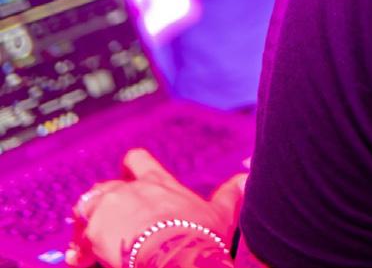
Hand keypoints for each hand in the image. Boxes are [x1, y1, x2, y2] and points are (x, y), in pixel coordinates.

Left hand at [67, 148, 245, 267]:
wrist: (177, 257)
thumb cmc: (198, 236)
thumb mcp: (220, 213)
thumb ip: (231, 194)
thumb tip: (247, 178)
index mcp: (159, 183)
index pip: (138, 161)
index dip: (129, 168)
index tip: (126, 180)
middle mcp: (133, 190)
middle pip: (106, 185)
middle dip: (102, 203)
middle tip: (104, 224)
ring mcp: (112, 208)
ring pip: (86, 206)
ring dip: (85, 224)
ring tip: (85, 247)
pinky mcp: (94, 231)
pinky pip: (77, 238)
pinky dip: (78, 250)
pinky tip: (82, 262)